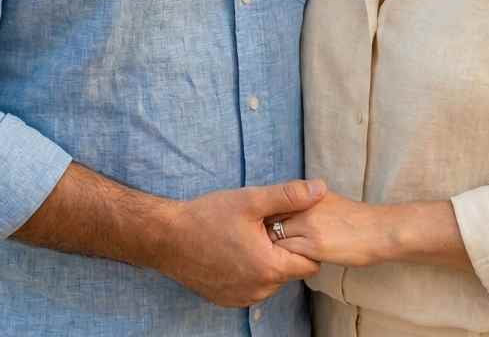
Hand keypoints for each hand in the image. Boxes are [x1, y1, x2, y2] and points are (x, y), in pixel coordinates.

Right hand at [158, 180, 325, 307]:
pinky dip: (250, 270)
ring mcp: (242, 298)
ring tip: (249, 235)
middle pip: (290, 271)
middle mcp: (259, 290)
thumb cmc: (208, 217)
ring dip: (267, 260)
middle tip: (266, 226)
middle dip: (285, 249)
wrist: (168, 238)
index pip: (310, 264)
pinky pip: (252, 286)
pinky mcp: (227, 299)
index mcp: (269, 268)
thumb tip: (320, 189)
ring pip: (271, 280)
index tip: (291, 225)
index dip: (306, 242)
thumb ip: (289, 196)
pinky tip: (236, 249)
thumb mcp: (251, 200)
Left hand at [272, 190, 387, 267]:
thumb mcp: (328, 200)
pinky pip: (288, 253)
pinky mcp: (315, 246)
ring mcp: (309, 225)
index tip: (261, 228)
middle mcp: (305, 205)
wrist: (378, 230)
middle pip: (270, 218)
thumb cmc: (355, 219)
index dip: (266, 217)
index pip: (275, 202)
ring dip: (272, 247)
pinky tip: (287, 263)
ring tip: (270, 256)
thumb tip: (288, 208)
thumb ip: (306, 202)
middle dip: (264, 231)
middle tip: (260, 244)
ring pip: (276, 237)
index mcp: (308, 193)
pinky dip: (284, 259)